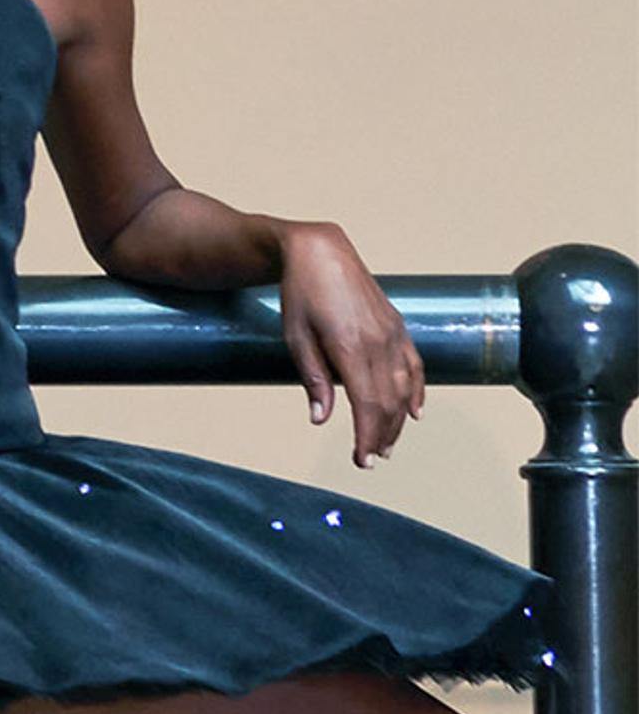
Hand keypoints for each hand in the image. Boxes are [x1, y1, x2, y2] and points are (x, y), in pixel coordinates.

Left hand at [279, 222, 422, 462]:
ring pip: (404, 388)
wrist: (320, 252)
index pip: (367, 405)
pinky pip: (415, 365)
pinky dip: (417, 391)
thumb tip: (320, 418)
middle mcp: (379, 342)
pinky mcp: (398, 326)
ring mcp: (393, 333)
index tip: (361, 460)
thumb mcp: (296, 337)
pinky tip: (415, 412)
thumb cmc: (301, 294)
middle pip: (389, 401)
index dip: (367, 436)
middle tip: (370, 458)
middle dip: (382, 434)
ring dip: (398, 420)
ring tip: (387, 444)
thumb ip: (313, 379)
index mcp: (351, 347)